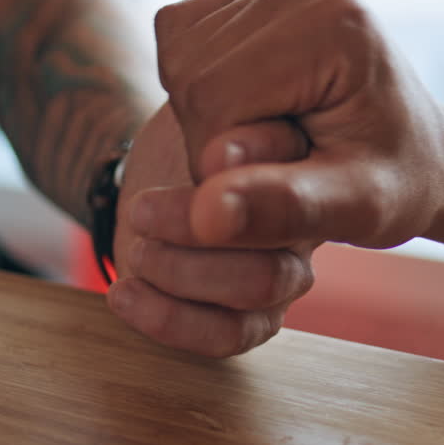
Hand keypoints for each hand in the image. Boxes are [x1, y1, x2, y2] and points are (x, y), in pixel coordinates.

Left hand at [108, 103, 313, 356]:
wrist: (171, 160)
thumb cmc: (196, 127)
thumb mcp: (206, 109)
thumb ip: (224, 124)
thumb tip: (217, 157)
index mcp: (318, 161)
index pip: (303, 179)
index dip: (257, 174)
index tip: (204, 159)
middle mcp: (316, 220)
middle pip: (284, 241)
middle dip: (201, 234)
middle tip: (145, 211)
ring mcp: (289, 268)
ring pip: (260, 289)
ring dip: (182, 272)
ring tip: (139, 247)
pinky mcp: (255, 310)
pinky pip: (230, 334)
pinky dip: (170, 320)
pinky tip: (126, 293)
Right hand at [135, 0, 443, 251]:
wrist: (418, 152)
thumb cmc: (394, 185)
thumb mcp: (355, 210)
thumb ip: (283, 208)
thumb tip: (205, 217)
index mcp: (334, 24)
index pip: (214, 99)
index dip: (220, 162)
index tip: (274, 184)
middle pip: (190, 74)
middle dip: (212, 138)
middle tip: (274, 166)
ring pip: (178, 58)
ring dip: (205, 117)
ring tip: (269, 139)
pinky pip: (178, 40)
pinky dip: (198, 88)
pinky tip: (253, 109)